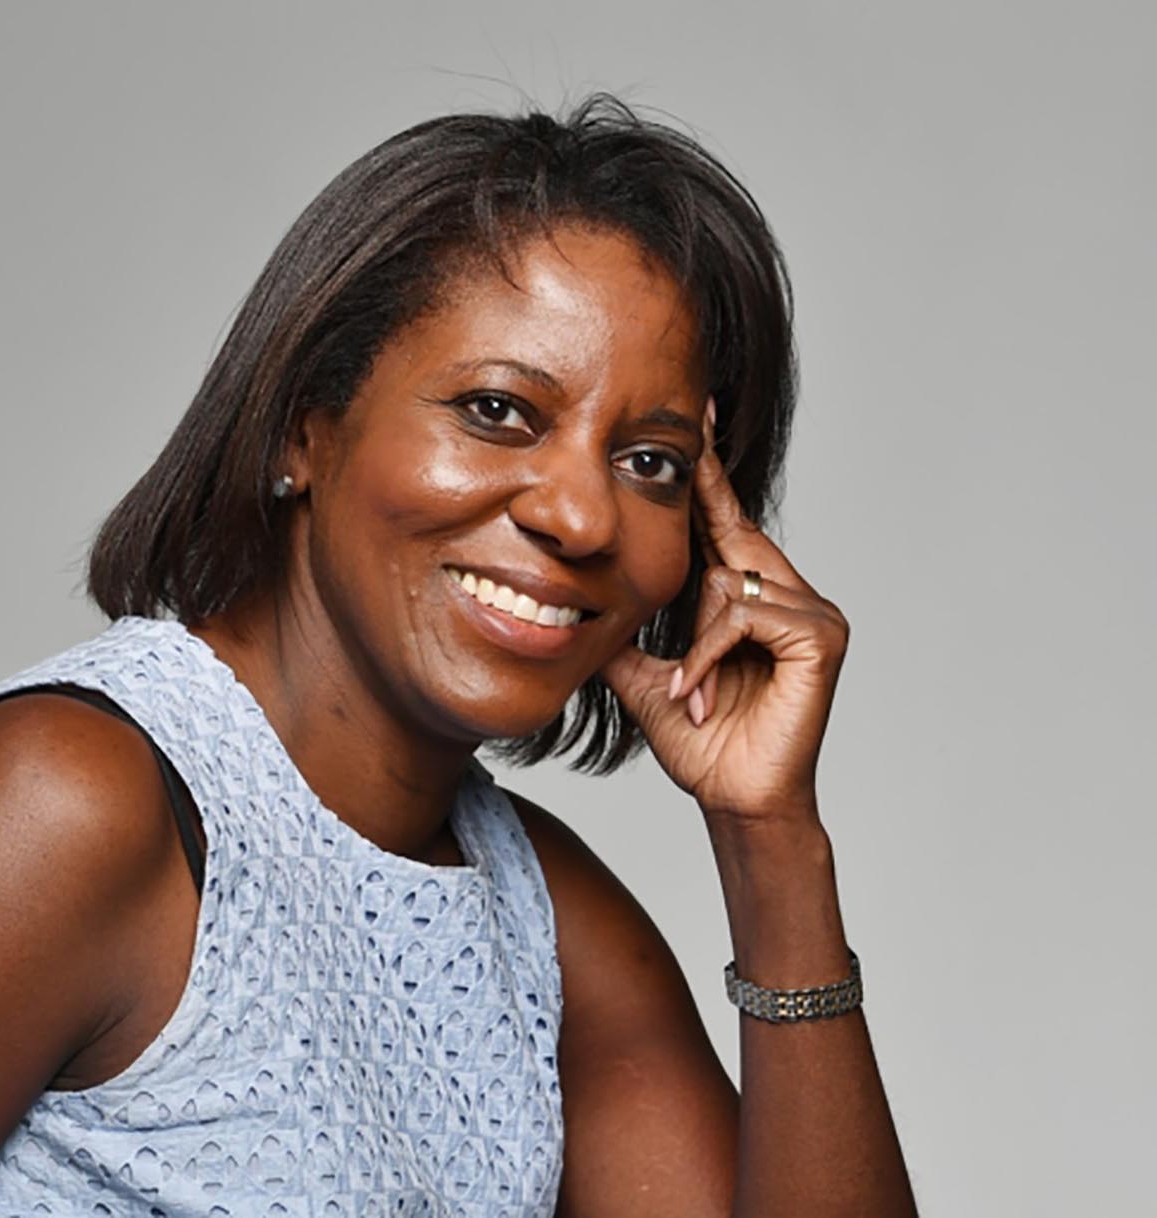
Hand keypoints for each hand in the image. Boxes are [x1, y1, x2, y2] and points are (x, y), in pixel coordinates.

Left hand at [599, 397, 849, 825]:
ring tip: (688, 695)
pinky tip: (700, 695)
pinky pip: (744, 615)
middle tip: (688, 428)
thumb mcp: (643, 675)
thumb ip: (621, 632)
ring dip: (694, 645)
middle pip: (731, 531)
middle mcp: (785, 591)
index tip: (694, 411)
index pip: (722, 519)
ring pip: (730, 583)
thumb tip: (564, 601)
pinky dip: (709, 656)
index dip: (705, 470)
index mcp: (745, 593)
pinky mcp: (821, 637)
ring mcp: (811, 612)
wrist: (735, 799)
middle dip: (702, 495)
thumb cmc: (701, 742)